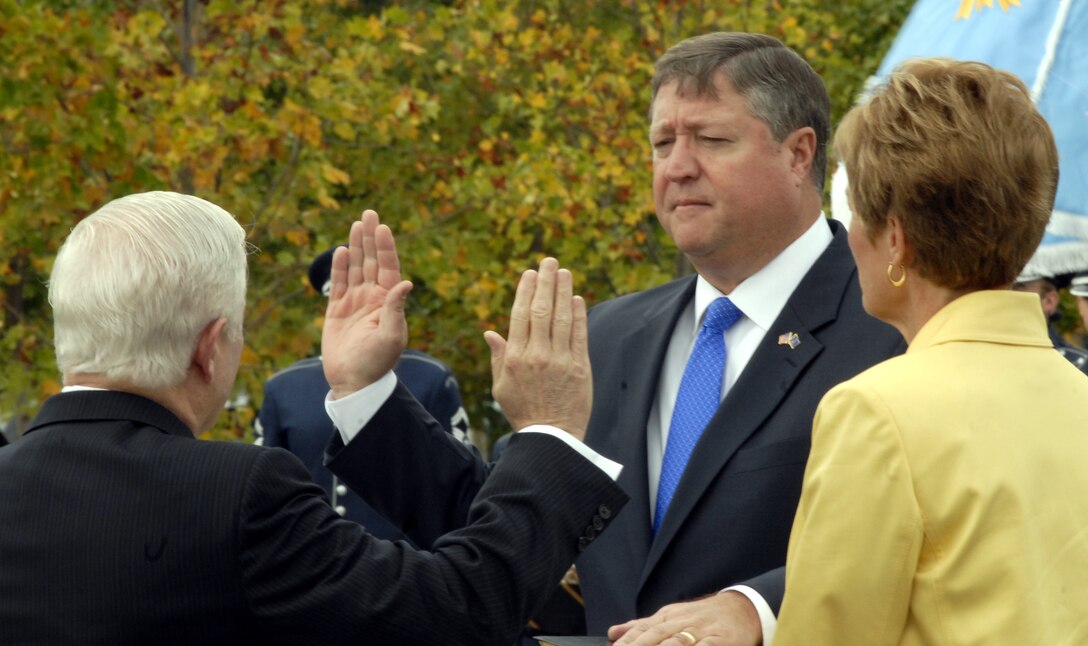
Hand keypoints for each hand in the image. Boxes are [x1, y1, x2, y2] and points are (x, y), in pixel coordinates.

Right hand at [322, 209, 412, 398]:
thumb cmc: (376, 362)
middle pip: (371, 261)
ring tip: (357, 224)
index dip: (385, 248)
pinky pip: (339, 284)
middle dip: (371, 238)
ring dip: (356, 246)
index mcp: (388, 302)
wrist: (353, 381)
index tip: (383, 227)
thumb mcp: (391, 337)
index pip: (388, 268)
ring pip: (355, 268)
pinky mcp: (337, 311)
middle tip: (370, 213)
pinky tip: (341, 251)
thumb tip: (406, 283)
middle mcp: (373, 298)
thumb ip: (396, 309)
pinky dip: (339, 267)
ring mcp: (355, 303)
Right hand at [483, 257, 590, 439]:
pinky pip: (579, 335)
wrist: (551, 437)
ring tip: (565, 272)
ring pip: (562, 318)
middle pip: (542, 310)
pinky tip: (577, 299)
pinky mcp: (579, 367)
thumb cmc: (523, 412)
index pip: (520, 315)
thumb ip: (498, 357)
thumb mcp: (501, 387)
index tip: (530, 274)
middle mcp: (537, 355)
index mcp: (514, 358)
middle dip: (546, 282)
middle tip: (549, 262)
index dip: (526, 291)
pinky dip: (579, 315)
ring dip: (563, 291)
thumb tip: (490, 333)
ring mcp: (560, 360)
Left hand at [608, 592, 761, 645]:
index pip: (642, 631)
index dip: (627, 642)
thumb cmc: (701, 617)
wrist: (740, 609)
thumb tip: (613, 633)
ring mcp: (700, 632)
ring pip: (677, 643)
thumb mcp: (670, 616)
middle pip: (655, 637)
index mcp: (667, 618)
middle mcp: (681, 624)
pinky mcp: (720, 640)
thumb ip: (642, 626)